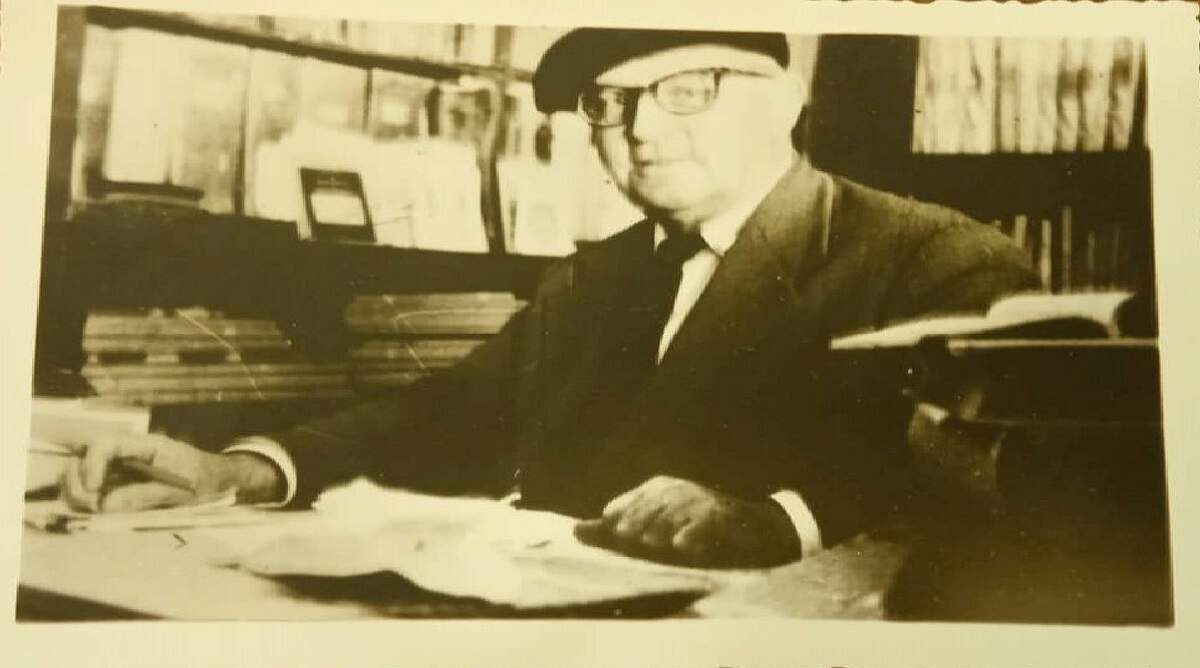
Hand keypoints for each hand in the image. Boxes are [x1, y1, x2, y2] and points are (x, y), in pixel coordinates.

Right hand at [60, 432, 282, 512]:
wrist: (220, 480)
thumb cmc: (205, 481)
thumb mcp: (180, 492)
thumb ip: (143, 496)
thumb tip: (104, 505)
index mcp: (146, 445)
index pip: (105, 444)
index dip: (91, 465)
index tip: (92, 491)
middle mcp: (129, 451)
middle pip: (85, 456)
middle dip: (79, 482)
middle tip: (92, 507)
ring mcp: (122, 465)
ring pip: (84, 472)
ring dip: (81, 493)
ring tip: (96, 512)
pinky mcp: (121, 481)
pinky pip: (95, 487)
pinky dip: (89, 500)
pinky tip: (100, 512)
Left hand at [574, 475, 802, 567]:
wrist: (744, 529)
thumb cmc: (688, 529)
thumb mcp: (650, 528)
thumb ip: (614, 530)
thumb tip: (574, 530)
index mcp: (656, 490)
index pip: (632, 500)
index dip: (622, 513)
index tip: (611, 528)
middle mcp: (675, 491)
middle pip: (651, 504)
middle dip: (638, 518)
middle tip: (625, 535)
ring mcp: (698, 501)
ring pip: (676, 512)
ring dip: (663, 526)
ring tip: (653, 541)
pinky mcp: (720, 517)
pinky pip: (704, 523)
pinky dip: (694, 532)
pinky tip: (683, 545)